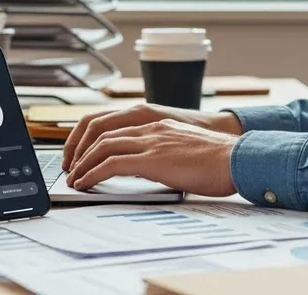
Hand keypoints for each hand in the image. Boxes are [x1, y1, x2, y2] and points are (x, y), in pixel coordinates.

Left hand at [66, 119, 238, 196]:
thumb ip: (165, 151)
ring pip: (102, 146)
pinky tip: (86, 184)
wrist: (236, 159)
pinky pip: (112, 164)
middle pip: (102, 132)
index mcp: (158, 123)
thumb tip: (151, 167)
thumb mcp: (186, 148)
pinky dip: (93, 173)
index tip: (81, 154)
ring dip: (82, 164)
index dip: (91, 138)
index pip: (113, 124)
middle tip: (71, 168)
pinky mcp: (153, 160)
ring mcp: (151, 141)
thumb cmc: (219, 160)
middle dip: (80, 151)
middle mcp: (151, 127)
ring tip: (74, 179)